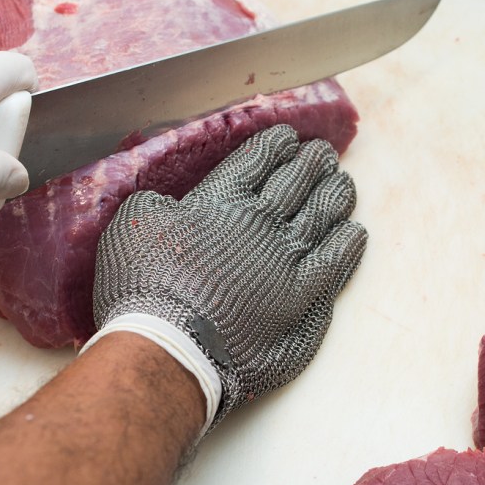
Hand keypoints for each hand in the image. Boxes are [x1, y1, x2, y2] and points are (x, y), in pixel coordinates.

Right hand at [90, 124, 366, 428]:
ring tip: (344, 183)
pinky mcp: (303, 299)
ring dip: (334, 195)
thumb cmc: (142, 288)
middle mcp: (259, 223)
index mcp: (219, 200)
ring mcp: (287, 260)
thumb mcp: (131, 227)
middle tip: (322, 153)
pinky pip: (335, 261)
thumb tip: (168, 203)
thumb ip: (155, 204)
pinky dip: (347, 243)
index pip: (255, 161)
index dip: (273, 146)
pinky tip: (354, 232)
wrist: (171, 346)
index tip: (286, 138)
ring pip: (322, 215)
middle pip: (294, 182)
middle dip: (310, 163)